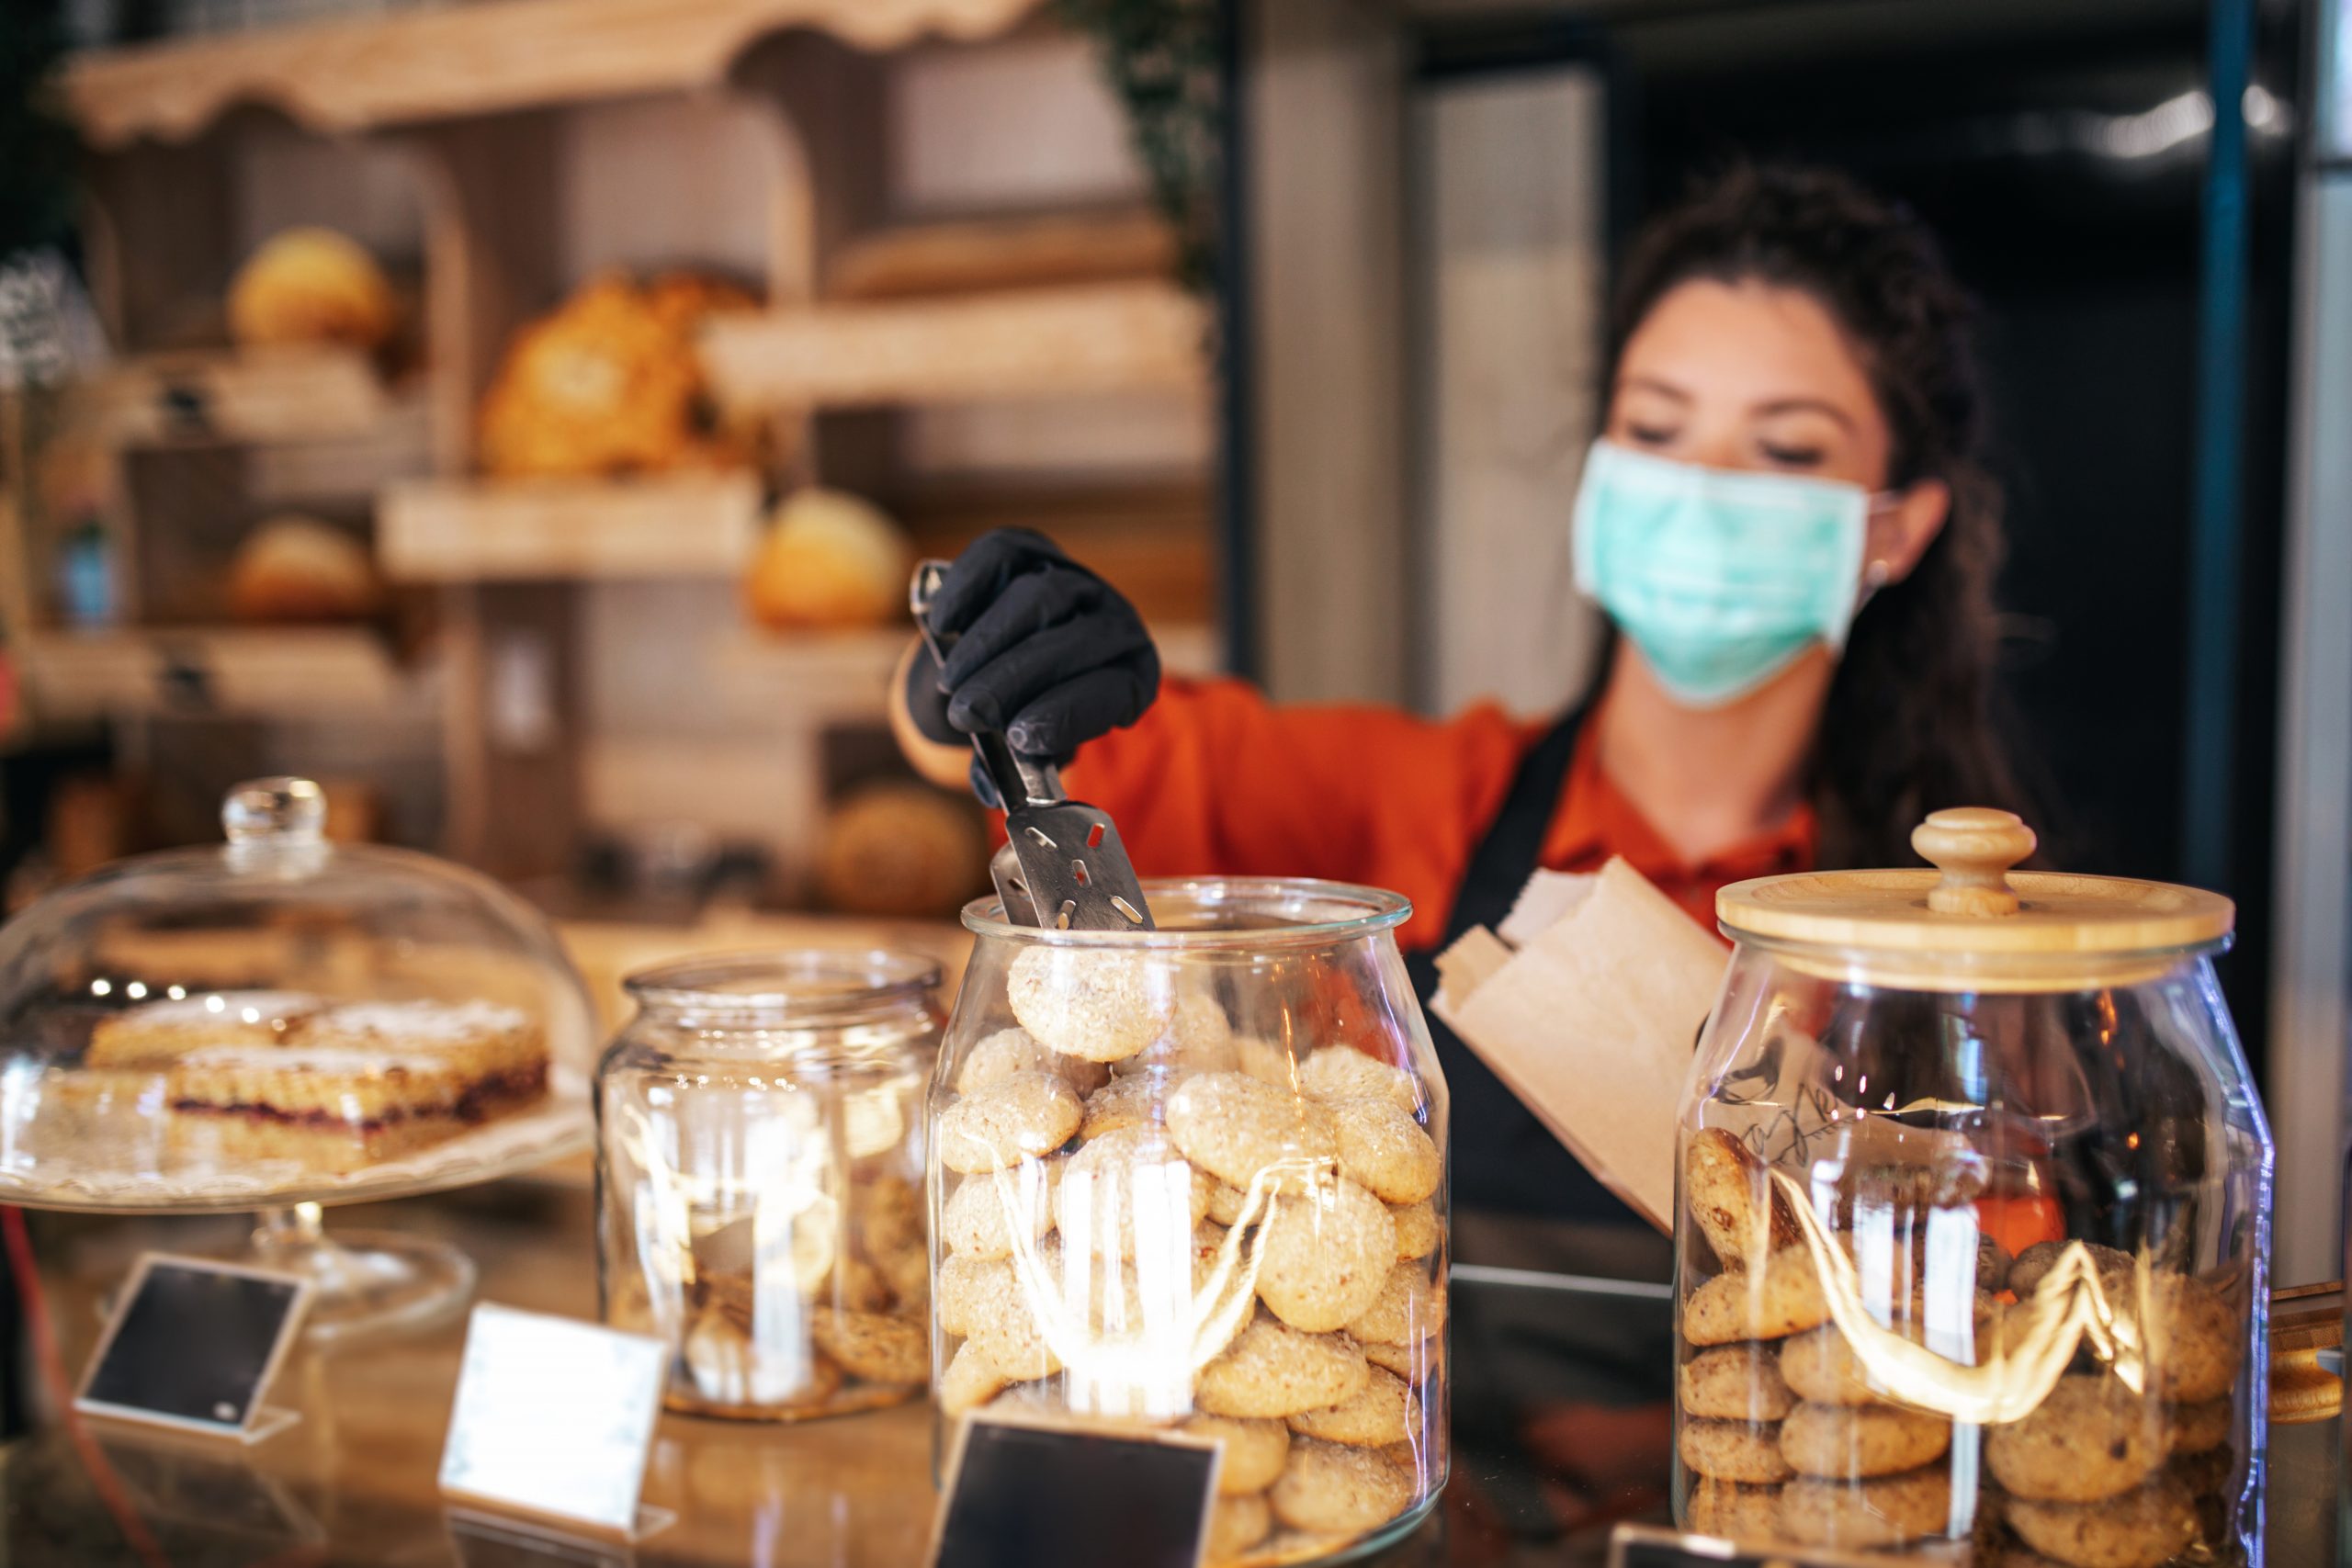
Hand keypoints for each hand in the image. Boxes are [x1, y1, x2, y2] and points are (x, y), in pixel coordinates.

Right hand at [910, 528, 1159, 765]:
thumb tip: (990, 789)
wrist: (1008, 663)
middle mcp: (1113, 621)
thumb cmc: (1027, 714)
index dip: (1066, 714)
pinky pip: (1001, 555)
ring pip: (1037, 599)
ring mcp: (1072, 579)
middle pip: (1072, 642)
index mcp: (1132, 677)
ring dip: (987, 645)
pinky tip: (942, 620)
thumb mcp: (1030, 749)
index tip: (1019, 737)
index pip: (1113, 690)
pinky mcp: (1028, 550)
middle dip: (1014, 682)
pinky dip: (969, 586)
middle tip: (968, 713)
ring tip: (951, 683)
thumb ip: (1012, 770)